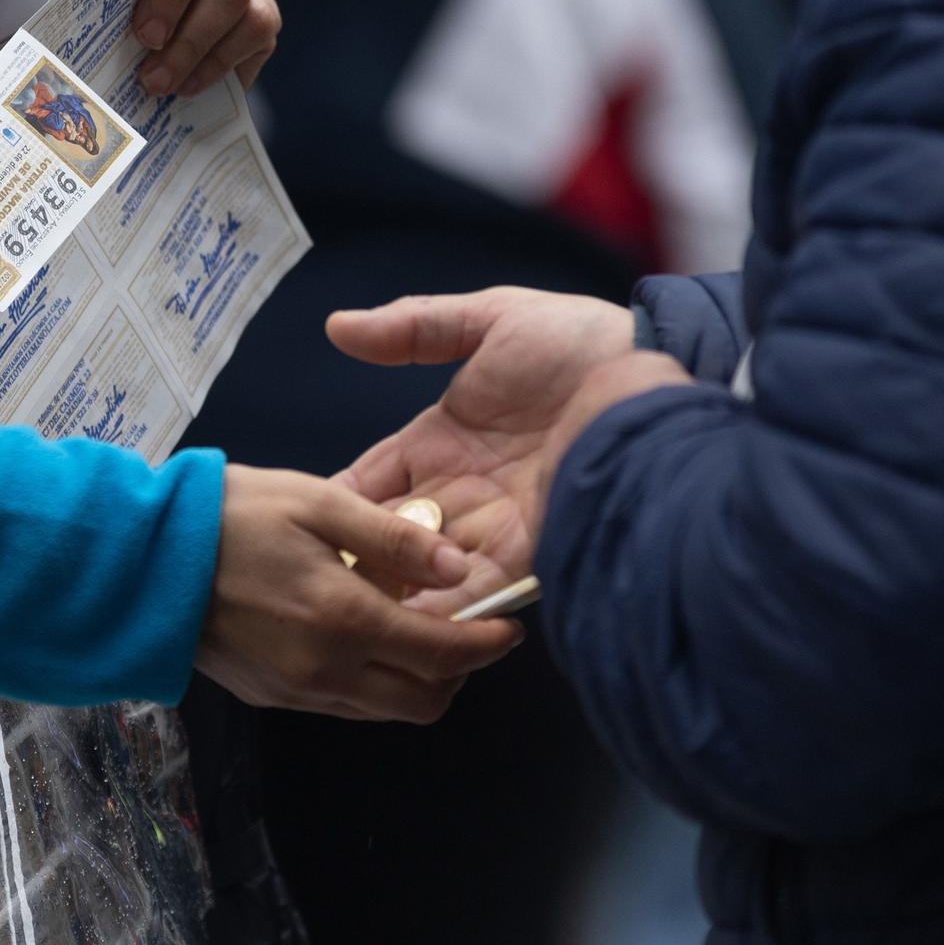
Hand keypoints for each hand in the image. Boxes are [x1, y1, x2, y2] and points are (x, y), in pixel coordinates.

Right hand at [196, 465, 522, 722]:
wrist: (140, 560)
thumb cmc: (230, 515)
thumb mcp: (316, 502)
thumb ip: (392, 539)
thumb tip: (461, 568)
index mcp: (345, 621)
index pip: (443, 654)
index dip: (488, 644)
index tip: (510, 627)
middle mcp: (328, 673)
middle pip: (423, 701)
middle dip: (459, 672)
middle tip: (466, 629)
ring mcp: (297, 693)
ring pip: (385, 710)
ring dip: (415, 679)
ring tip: (413, 625)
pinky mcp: (270, 698)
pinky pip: (345, 704)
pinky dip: (372, 680)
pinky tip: (360, 633)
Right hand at [327, 289, 638, 612]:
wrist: (655, 367)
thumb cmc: (581, 339)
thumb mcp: (491, 319)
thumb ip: (415, 327)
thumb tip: (338, 326)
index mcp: (443, 442)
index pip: (373, 484)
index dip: (335, 506)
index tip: (288, 529)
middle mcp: (466, 492)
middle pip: (394, 540)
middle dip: (357, 566)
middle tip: (307, 592)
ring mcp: (499, 525)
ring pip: (430, 574)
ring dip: (396, 595)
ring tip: (347, 622)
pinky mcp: (537, 548)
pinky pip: (481, 588)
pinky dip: (447, 609)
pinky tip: (410, 626)